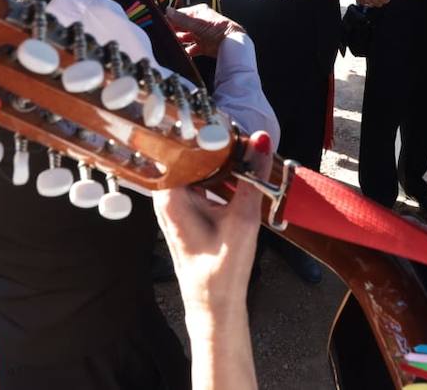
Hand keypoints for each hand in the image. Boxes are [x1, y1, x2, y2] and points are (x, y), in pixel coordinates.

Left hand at [154, 133, 270, 389]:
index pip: (180, 146)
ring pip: (194, 165)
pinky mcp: (185, 208)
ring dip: (217, 157)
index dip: (205, 130)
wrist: (215, 304)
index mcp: (169, 195)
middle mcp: (165, 195)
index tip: (227, 122)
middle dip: (214, 141)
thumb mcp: (242, 218)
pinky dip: (216, 171)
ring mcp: (173, 201)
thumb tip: (261, 140)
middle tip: (239, 132)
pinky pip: (199, 178)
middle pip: (186, 153)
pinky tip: (235, 168)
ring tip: (240, 147)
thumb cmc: (221, 269)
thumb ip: (253, 176)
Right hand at [167, 5, 243, 57]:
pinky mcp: (203, 47)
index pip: (180, 14)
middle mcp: (199, 23)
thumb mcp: (198, 23)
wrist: (233, 44)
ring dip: (178, 41)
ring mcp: (201, 35)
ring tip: (169, 44)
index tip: (161, 24)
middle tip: (163, 35)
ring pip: (185, 38)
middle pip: (182, 27)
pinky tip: (180, 53)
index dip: (171, 19)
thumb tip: (168, 10)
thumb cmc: (218, 29)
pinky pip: (191, 49)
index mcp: (199, 13)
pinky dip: (186, 51)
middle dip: (174, 31)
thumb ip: (181, 19)